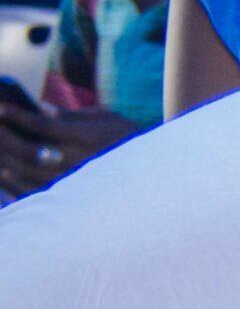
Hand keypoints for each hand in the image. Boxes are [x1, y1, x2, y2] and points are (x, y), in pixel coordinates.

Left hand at [0, 96, 142, 197]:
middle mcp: (79, 162)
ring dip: (4, 159)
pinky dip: (14, 184)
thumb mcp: (107, 119)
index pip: (42, 125)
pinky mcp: (72, 200)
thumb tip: (42, 110)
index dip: (18, 115)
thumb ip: (73, 115)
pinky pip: (34, 193)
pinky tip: (4, 173)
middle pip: (28, 150)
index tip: (1, 107)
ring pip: (26, 172)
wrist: (155, 175)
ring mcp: (74, 183)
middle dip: (4, 136)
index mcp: (88, 138)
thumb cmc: (128, 140)